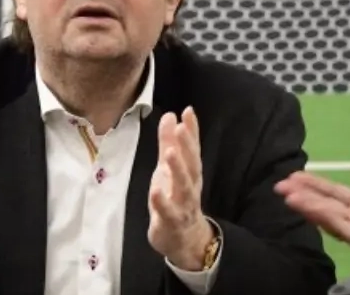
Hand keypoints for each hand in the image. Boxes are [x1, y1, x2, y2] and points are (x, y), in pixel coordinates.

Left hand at [147, 106, 213, 270]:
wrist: (183, 238)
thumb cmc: (175, 198)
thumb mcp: (168, 169)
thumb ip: (168, 143)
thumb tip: (170, 115)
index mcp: (190, 171)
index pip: (193, 147)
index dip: (192, 130)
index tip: (188, 111)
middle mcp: (191, 185)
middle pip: (192, 164)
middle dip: (187, 146)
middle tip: (181, 128)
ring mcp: (183, 204)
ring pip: (184, 186)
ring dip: (178, 170)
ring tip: (169, 153)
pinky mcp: (172, 221)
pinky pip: (168, 212)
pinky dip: (162, 202)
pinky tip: (156, 191)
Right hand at [274, 149, 349, 259]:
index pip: (335, 192)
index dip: (316, 184)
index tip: (295, 175)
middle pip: (325, 202)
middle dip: (303, 193)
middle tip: (280, 184)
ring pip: (326, 213)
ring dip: (306, 204)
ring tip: (286, 193)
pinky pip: (337, 224)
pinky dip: (320, 215)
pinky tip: (305, 207)